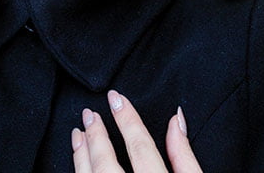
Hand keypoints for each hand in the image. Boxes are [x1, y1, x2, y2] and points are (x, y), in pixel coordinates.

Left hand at [71, 90, 202, 172]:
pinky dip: (80, 172)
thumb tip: (176, 118)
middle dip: (96, 136)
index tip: (116, 98)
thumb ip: (185, 155)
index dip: (127, 119)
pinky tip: (78, 163)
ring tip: (78, 134)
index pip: (139, 147)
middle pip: (107, 163)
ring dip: (81, 155)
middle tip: (89, 114)